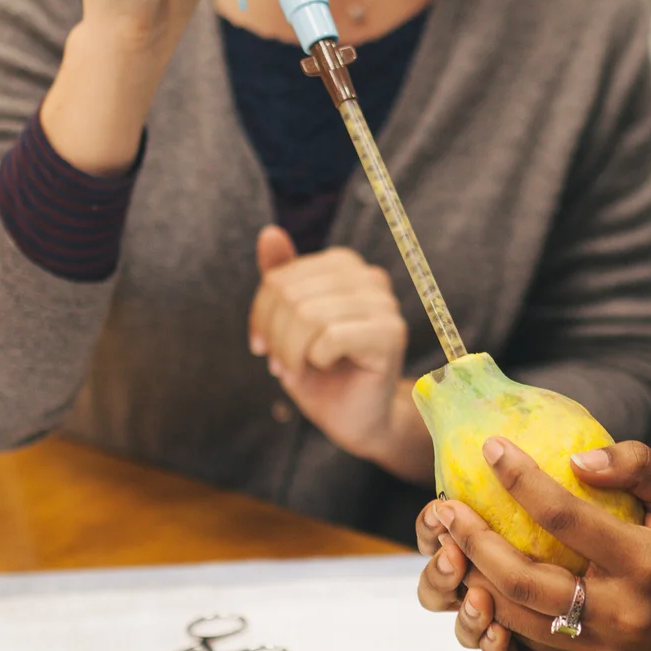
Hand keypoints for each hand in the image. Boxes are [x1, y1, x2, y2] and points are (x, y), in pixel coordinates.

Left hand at [249, 227, 430, 480]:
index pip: (281, 278)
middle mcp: (368, 277)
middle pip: (291, 295)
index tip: (261, 344)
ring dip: (291, 352)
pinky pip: (330, 337)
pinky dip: (314, 359)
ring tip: (294, 370)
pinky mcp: (390, 334)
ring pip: (308, 315)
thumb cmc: (321, 371)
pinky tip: (322, 368)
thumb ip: (280, 279)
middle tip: (277, 364)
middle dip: (274, 336)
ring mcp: (384, 305)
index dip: (260, 315)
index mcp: (344, 266)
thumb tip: (269, 233)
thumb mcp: (288, 324)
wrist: (355, 418)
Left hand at [433, 438, 650, 650]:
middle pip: (525, 580)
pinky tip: (475, 585)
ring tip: (449, 543)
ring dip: (476, 581)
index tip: (490, 448)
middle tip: (445, 507)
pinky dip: (496, 619)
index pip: (567, 517)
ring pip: (518, 619)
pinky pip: (530, 646)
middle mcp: (621, 610)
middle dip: (476, 541)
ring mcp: (604, 646)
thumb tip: (575, 456)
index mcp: (646, 563)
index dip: (521, 480)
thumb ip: (639, 466)